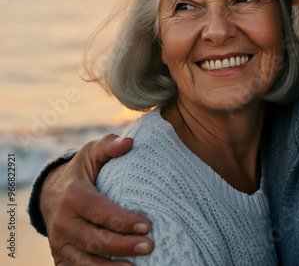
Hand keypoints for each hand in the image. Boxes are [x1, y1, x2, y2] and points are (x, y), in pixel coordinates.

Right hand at [41, 134, 153, 264]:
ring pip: (86, 260)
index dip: (123, 221)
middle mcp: (63, 221)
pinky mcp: (59, 255)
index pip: (100, 212)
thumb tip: (130, 142)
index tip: (148, 225)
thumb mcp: (92, 152)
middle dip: (124, 246)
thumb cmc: (81, 170)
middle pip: (95, 240)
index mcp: (73, 195)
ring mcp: (59, 242)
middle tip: (149, 246)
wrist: (50, 191)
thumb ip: (110, 146)